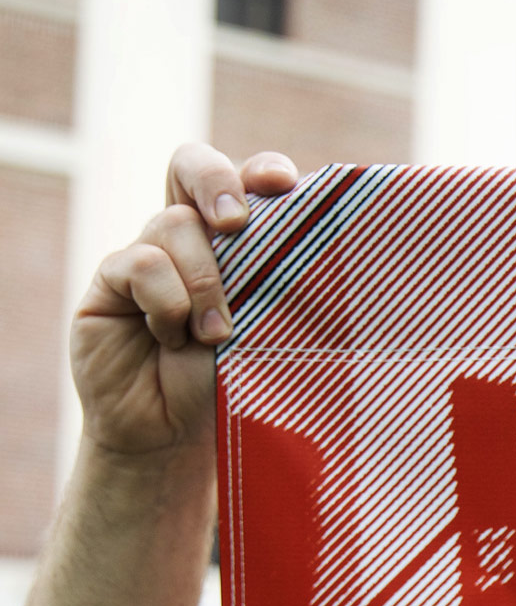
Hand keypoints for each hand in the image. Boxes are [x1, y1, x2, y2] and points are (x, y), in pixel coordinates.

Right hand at [71, 142, 298, 456]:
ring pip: (172, 224)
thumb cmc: (232, 385)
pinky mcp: (111, 280)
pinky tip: (172, 338)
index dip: (261, 170)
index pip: (246, 179)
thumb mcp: (265, 331)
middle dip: (217, 182)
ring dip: (202, 280)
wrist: (172, 439)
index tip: (285, 185)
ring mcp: (146, 253)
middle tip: (237, 222)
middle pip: (192, 166)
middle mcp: (188, 236)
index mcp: (235, 240)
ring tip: (216, 335)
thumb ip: (278, 286)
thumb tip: (314, 247)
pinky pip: (139, 264)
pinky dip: (166, 301)